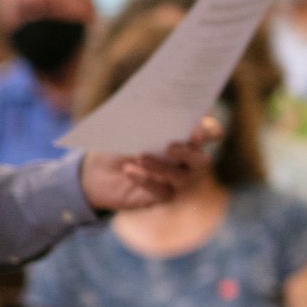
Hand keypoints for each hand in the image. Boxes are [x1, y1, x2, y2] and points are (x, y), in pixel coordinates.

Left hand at [80, 117, 219, 211]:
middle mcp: (188, 159)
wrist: (95, 169)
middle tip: (170, 146)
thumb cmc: (120, 140)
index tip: (195, 130)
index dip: (208, 131)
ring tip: (139, 157)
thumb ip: (150, 119)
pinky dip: (146, 180)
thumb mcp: (132, 125)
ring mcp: (177, 179)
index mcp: (187, 135)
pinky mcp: (161, 196)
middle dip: (189, 153)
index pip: (211, 132)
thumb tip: (160, 110)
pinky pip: (162, 192)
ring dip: (163, 167)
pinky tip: (129, 171)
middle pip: (202, 160)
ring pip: (183, 178)